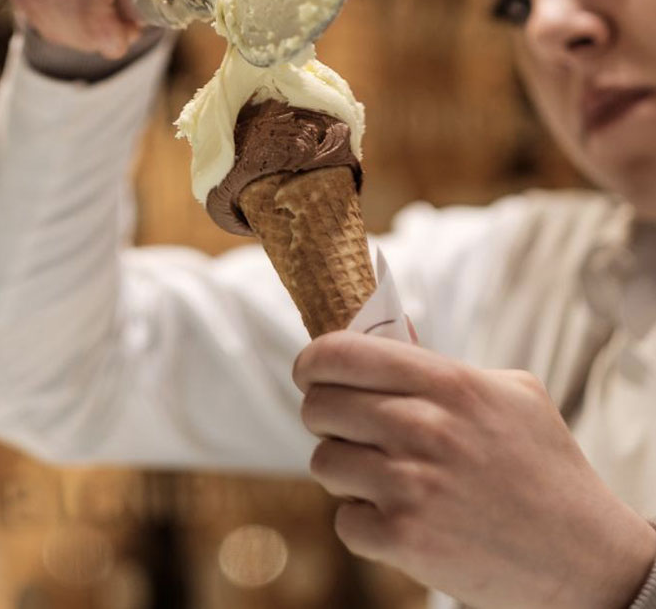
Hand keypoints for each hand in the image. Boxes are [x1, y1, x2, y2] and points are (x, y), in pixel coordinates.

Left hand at [294, 330, 655, 608]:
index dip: (312, 362)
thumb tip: (382, 338)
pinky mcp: (404, 537)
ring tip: (386, 480)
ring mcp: (410, 484)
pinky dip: (364, 525)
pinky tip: (401, 520)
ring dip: (345, 475)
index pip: (339, 353)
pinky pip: (343, 520)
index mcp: (446, 382)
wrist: (586, 558)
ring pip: (323, 463)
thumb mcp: (511, 392)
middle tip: (352, 432)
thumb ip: (443, 363)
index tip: (311, 374)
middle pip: (318, 407)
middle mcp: (422, 426)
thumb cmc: (544, 468)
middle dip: (326, 420)